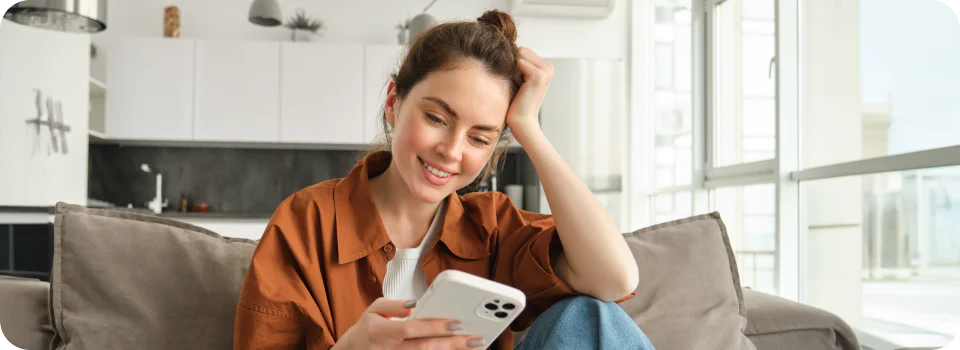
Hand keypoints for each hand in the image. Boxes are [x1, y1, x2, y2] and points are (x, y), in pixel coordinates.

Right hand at [334, 298, 485, 349]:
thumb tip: (417, 303)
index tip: (456, 322)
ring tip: (472, 346)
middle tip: (474, 338)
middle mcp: (388, 349)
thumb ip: (395, 304)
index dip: (434, 326)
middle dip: (451, 343)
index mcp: (380, 331)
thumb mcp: (375, 309)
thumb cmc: (368, 327)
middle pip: (424, 348)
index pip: (411, 328)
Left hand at [506, 47, 553, 136]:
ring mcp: (545, 71)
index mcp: (546, 67)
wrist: (522, 121)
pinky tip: (520, 88)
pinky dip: (515, 75)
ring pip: (520, 55)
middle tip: (519, 85)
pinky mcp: (539, 75)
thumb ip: (519, 62)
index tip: (520, 82)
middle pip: (521, 50)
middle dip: (515, 66)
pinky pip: (519, 62)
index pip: (522, 51)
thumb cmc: (517, 102)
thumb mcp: (519, 78)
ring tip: (520, 86)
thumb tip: (509, 46)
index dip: (515, 65)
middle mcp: (549, 67)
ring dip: (514, 71)